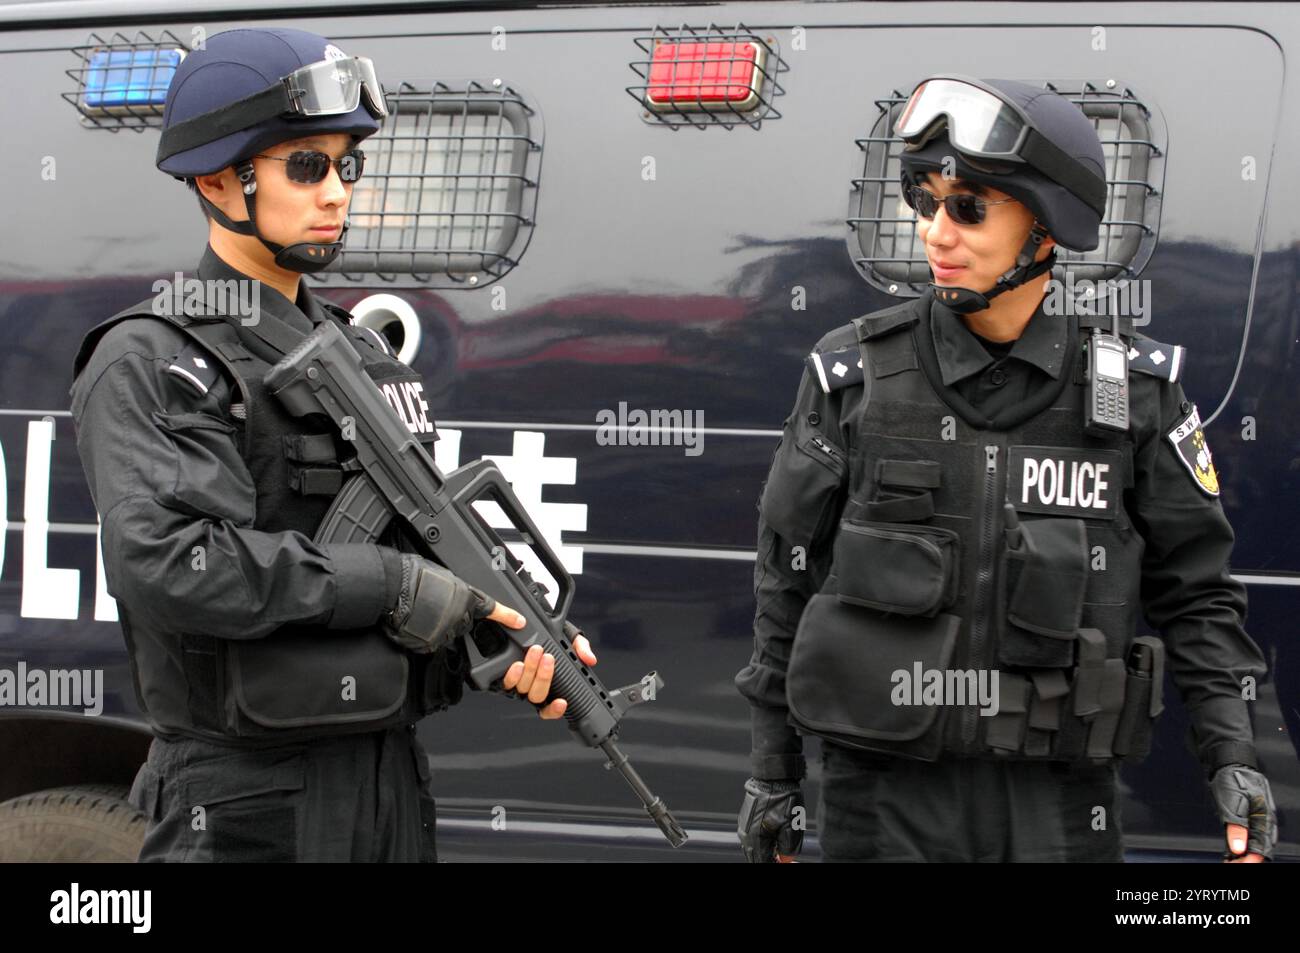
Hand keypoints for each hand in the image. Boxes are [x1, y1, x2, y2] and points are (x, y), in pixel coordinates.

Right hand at [384, 555, 514, 653]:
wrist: (395, 588)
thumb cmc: (414, 576)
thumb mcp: (444, 576)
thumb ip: (456, 590)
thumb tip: (455, 594)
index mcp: (466, 597)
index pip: (492, 609)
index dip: (508, 616)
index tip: (520, 622)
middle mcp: (460, 616)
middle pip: (463, 623)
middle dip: (453, 616)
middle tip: (434, 606)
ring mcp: (446, 632)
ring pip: (447, 633)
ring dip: (438, 626)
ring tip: (421, 612)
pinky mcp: (431, 644)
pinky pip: (431, 642)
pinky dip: (425, 635)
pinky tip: (416, 623)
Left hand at [501, 635, 597, 719]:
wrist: (534, 625)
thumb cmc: (554, 639)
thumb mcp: (571, 641)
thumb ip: (581, 649)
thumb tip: (590, 659)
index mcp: (550, 688)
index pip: (551, 708)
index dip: (555, 709)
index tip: (562, 702)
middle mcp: (532, 690)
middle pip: (537, 696)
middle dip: (543, 677)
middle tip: (548, 658)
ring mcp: (519, 685)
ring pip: (523, 688)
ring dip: (530, 671)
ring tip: (536, 651)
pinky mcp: (506, 677)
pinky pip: (507, 683)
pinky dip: (513, 675)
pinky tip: (519, 664)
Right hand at [737, 777, 803, 862]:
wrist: (774, 776)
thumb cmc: (782, 799)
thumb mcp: (791, 827)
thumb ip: (788, 848)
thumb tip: (786, 858)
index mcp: (754, 838)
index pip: (762, 862)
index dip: (775, 864)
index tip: (786, 863)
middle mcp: (745, 834)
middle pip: (756, 857)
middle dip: (771, 859)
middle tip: (785, 858)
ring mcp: (744, 825)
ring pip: (754, 848)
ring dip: (767, 851)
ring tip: (781, 848)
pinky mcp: (746, 818)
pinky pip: (753, 837)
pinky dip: (763, 842)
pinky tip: (775, 838)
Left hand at [1210, 764, 1276, 862]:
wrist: (1230, 762)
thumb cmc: (1232, 778)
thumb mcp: (1232, 801)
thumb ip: (1236, 825)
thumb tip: (1239, 848)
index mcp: (1263, 817)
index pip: (1260, 847)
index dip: (1250, 860)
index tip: (1237, 866)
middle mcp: (1263, 820)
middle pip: (1260, 848)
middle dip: (1247, 860)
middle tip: (1230, 866)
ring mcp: (1257, 818)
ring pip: (1255, 844)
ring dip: (1243, 855)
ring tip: (1230, 863)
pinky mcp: (1248, 817)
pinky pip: (1248, 836)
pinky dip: (1240, 847)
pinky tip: (1231, 854)